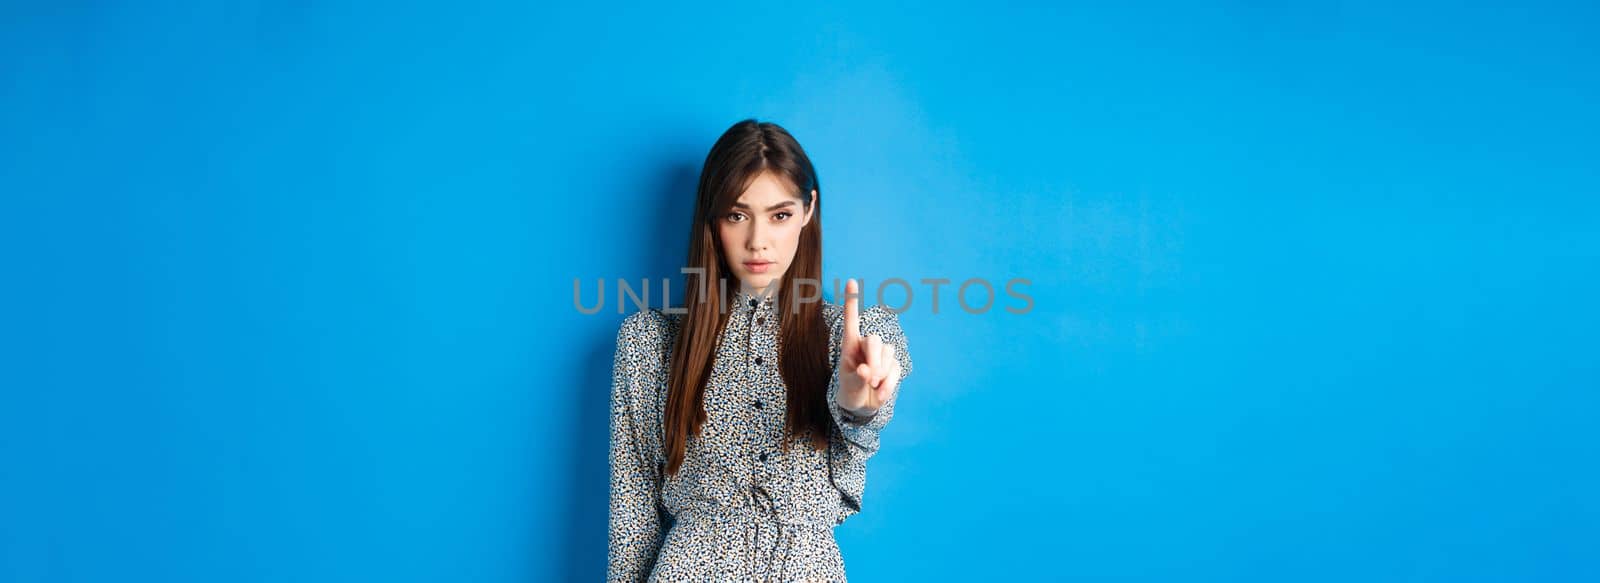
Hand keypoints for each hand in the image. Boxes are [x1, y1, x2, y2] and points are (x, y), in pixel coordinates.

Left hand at [836, 278, 901, 417]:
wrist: (862, 405)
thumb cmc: (850, 389)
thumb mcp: (849, 385)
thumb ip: (857, 377)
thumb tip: (868, 371)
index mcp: (850, 345)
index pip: (851, 320)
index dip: (851, 301)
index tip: (850, 281)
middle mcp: (866, 345)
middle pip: (875, 341)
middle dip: (874, 359)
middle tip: (869, 378)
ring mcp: (882, 354)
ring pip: (888, 354)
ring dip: (881, 375)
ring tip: (872, 387)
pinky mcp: (894, 365)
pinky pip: (895, 369)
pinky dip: (888, 384)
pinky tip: (880, 393)